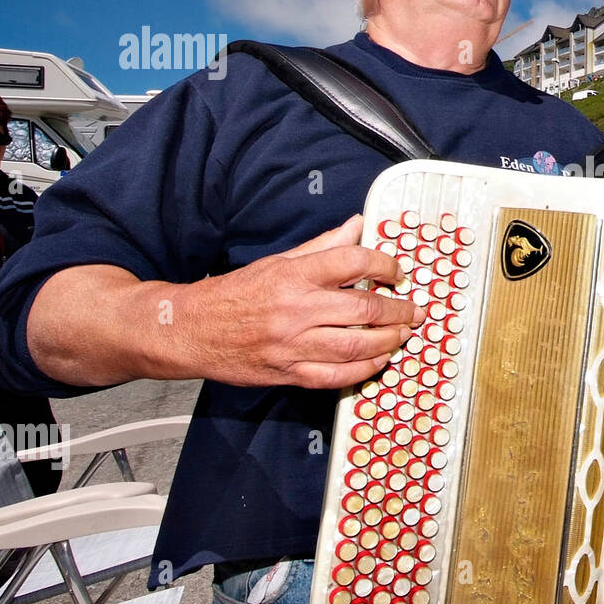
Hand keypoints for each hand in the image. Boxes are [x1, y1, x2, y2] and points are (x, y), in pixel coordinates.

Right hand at [178, 216, 425, 388]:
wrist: (190, 330)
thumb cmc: (234, 294)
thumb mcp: (278, 261)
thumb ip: (322, 246)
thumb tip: (357, 225)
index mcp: (294, 275)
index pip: (352, 262)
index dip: (384, 266)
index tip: (396, 272)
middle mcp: (295, 310)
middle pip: (363, 310)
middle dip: (398, 311)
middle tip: (413, 311)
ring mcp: (292, 345)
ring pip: (355, 347)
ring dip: (388, 342)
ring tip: (402, 335)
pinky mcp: (288, 374)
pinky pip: (335, 377)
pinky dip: (363, 371)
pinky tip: (378, 362)